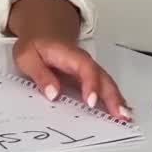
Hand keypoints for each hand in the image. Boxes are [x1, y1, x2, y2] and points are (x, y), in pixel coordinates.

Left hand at [12, 36, 132, 120]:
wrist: (42, 34)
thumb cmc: (34, 46)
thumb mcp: (26, 57)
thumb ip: (40, 74)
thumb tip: (53, 93)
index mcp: (68, 55)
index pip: (85, 69)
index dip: (91, 85)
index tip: (91, 102)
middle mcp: (83, 62)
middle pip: (102, 78)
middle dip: (113, 97)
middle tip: (120, 115)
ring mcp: (88, 70)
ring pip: (106, 84)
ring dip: (117, 100)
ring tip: (125, 118)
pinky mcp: (89, 78)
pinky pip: (103, 88)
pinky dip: (113, 100)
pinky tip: (120, 112)